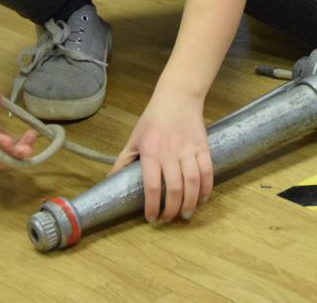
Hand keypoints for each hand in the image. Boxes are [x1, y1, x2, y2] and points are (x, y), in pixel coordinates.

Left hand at [111, 90, 212, 222]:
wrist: (178, 97)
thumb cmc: (153, 118)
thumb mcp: (134, 138)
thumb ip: (123, 161)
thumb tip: (109, 181)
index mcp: (150, 152)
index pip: (152, 185)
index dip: (152, 206)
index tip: (152, 218)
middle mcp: (170, 153)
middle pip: (175, 188)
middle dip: (173, 209)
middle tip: (169, 219)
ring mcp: (188, 150)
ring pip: (193, 182)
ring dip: (190, 202)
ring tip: (186, 214)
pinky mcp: (203, 146)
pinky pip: (207, 171)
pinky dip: (207, 187)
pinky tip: (202, 198)